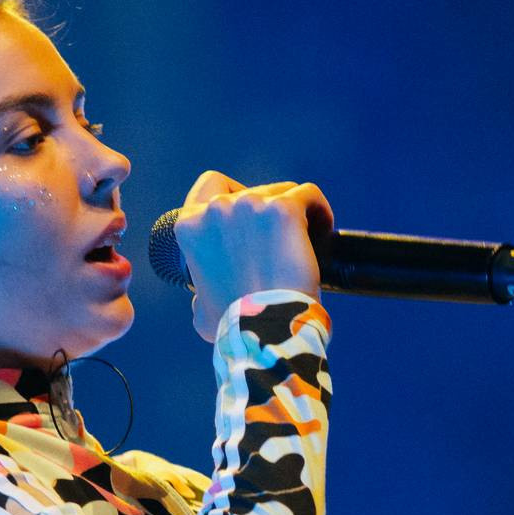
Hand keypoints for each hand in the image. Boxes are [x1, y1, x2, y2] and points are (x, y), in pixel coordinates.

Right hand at [177, 170, 333, 341]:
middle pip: (252, 190)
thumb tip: (202, 295)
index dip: (234, 195)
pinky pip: (309, 194)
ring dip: (294, 211)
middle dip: (267, 212)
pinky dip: (319, 209)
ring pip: (283, 191)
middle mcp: (217, 208)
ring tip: (306, 240)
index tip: (252, 220)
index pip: (211, 185)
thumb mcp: (200, 310)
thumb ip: (200, 291)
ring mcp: (250, 205)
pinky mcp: (284, 209)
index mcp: (190, 227)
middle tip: (281, 242)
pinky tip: (323, 230)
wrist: (267, 329)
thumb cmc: (235, 325)